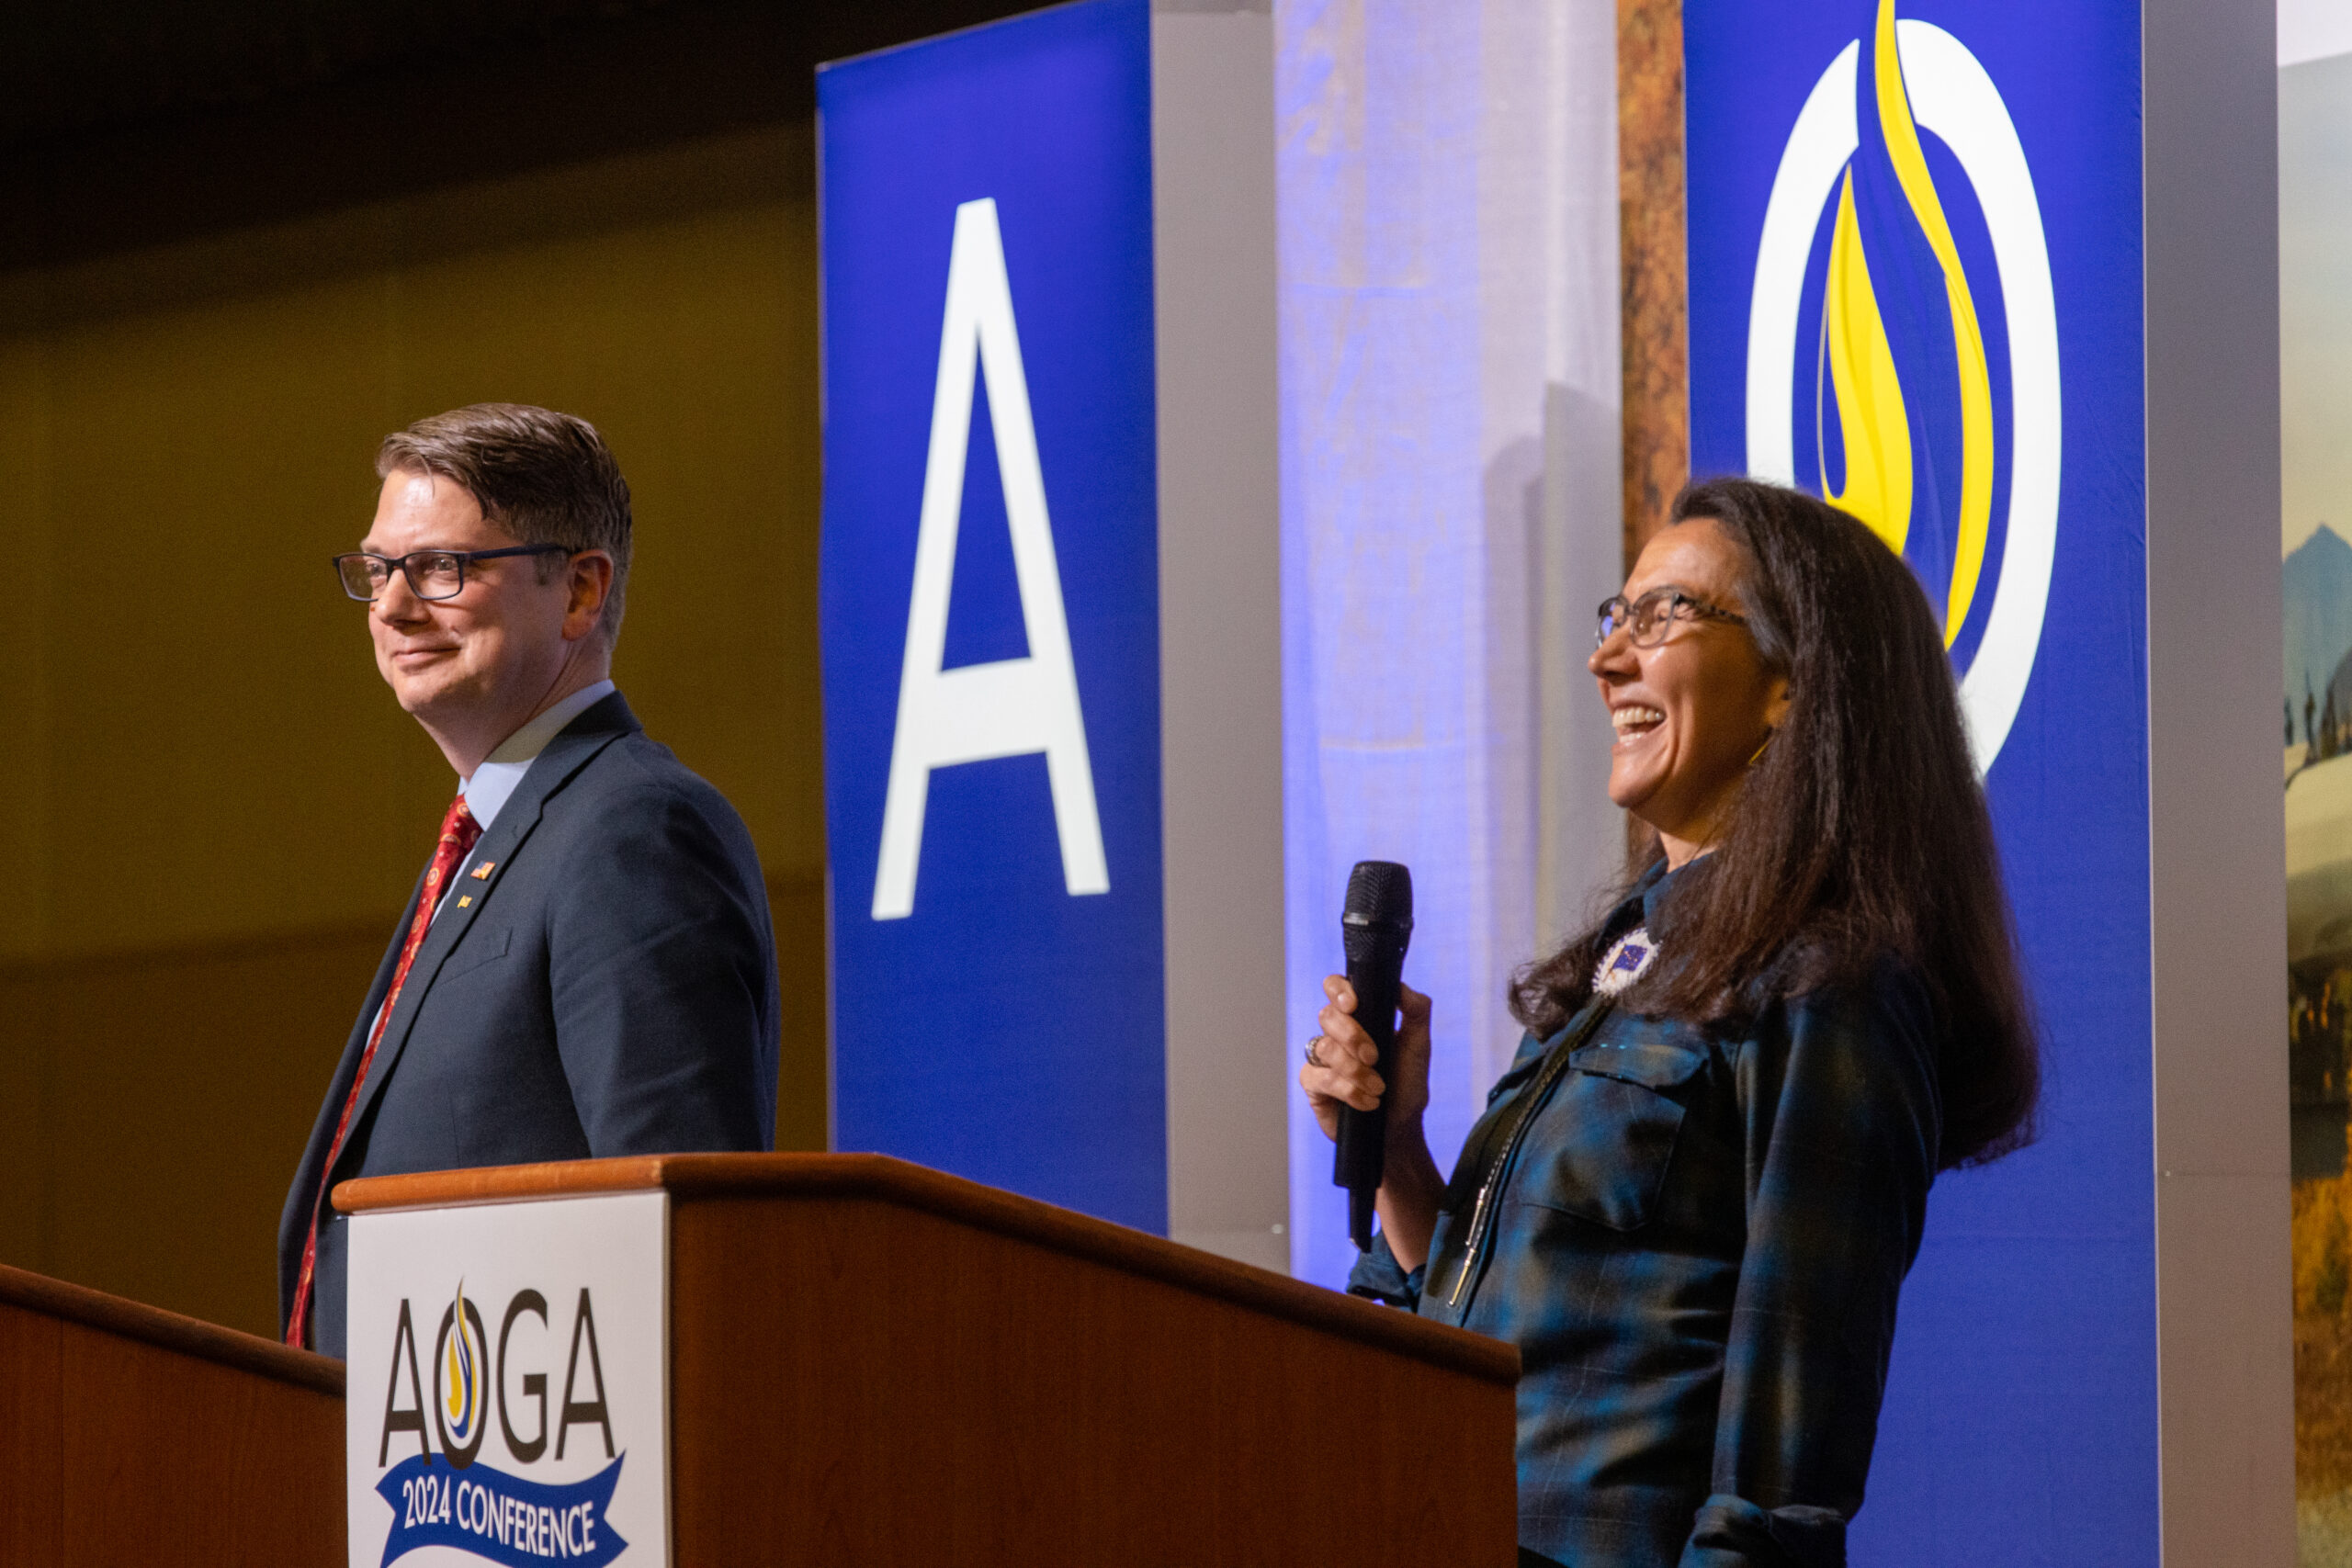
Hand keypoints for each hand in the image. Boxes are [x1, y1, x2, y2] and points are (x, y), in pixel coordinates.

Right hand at [1299, 976, 1432, 1145]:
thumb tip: (1399, 986)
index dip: (1338, 990)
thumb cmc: (1407, 1083)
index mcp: (1359, 1016)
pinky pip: (1320, 1077)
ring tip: (1378, 1088)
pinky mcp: (1313, 1084)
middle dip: (1353, 1037)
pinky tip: (1367, 1102)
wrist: (1400, 1125)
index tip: (1353, 1005)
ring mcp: (1321, 1058)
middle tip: (1375, 1058)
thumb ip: (1416, 1010)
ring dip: (1356, 1071)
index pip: (1336, 986)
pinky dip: (1348, 1091)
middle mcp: (1336, 1033)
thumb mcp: (1419, 1045)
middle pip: (1327, 1016)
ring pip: (1324, 1048)